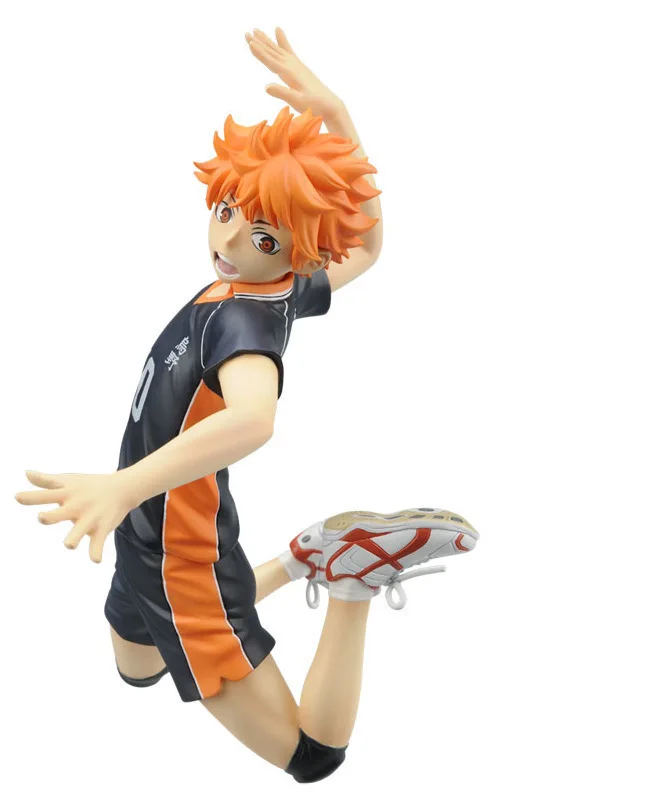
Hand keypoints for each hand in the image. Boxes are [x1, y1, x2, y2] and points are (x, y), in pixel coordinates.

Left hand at [15, 469, 138, 562]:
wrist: (123, 488)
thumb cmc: (89, 485)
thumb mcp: (68, 481)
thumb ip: (45, 481)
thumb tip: (26, 473)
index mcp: (66, 494)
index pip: (45, 495)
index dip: (30, 498)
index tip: (16, 497)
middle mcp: (76, 506)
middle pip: (59, 514)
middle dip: (49, 517)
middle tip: (42, 517)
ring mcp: (89, 518)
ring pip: (78, 532)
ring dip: (73, 539)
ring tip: (70, 544)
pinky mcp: (102, 529)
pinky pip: (98, 544)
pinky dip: (97, 552)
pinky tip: (95, 559)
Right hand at [246, 27, 343, 120]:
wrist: (330, 105)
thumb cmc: (314, 105)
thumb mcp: (297, 101)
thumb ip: (282, 93)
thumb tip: (266, 86)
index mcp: (290, 74)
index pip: (272, 62)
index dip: (260, 53)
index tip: (250, 43)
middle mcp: (292, 66)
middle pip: (272, 52)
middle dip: (259, 43)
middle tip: (247, 33)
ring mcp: (296, 65)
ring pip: (277, 50)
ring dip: (266, 40)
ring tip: (256, 30)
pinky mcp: (299, 67)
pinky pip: (288, 51)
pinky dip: (282, 41)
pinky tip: (278, 31)